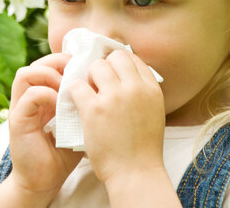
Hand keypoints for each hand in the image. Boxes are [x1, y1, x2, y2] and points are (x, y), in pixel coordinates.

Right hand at [8, 53, 82, 200]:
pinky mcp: (18, 120)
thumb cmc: (65, 149)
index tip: (87, 67)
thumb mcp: (79, 118)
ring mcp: (21, 107)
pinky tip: (60, 104)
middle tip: (78, 72)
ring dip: (49, 75)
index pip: (50, 63)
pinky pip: (29, 96)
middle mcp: (30, 96)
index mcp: (44, 93)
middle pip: (38, 62)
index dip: (68, 60)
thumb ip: (85, 100)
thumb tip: (107, 80)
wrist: (46, 179)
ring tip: (67, 87)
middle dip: (59, 62)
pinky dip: (46, 94)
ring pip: (27, 73)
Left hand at [68, 50, 165, 184]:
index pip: (133, 58)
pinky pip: (77, 85)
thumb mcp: (154, 111)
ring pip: (96, 66)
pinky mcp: (94, 109)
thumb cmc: (143, 146)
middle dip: (105, 67)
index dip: (120, 64)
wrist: (135, 172)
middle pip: (115, 57)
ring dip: (90, 77)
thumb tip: (128, 75)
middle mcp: (135, 88)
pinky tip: (77, 102)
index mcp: (151, 88)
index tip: (113, 74)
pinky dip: (75, 91)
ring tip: (90, 93)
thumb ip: (142, 91)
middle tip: (99, 83)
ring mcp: (114, 97)